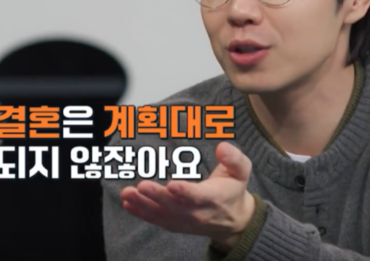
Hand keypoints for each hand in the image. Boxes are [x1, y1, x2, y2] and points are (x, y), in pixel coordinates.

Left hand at [120, 141, 255, 249]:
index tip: (172, 184)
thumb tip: (222, 146)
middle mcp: (197, 212)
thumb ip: (234, 158)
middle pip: (174, 205)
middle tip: (141, 185)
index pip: (197, 196)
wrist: (233, 221)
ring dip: (143, 204)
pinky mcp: (175, 224)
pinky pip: (156, 219)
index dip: (185, 191)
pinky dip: (141, 212)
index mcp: (214, 198)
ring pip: (161, 213)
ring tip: (127, 193)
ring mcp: (184, 220)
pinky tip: (127, 203)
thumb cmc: (234, 189)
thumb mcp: (242, 171)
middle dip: (157, 196)